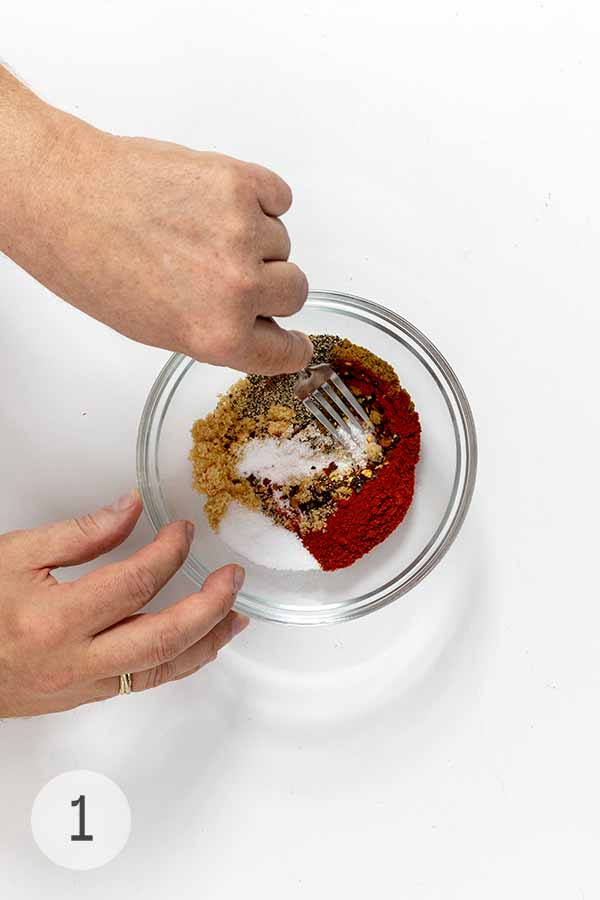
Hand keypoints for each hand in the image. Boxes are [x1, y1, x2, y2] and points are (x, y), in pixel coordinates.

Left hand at [0, 68, 312, 374]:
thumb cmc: (94, 263)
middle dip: (271, 284)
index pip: (286, 352)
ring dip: (255, 237)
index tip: (294, 339)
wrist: (66, 199)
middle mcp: (238, 288)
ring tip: (201, 228)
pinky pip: (279, 197)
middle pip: (296, 290)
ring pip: (283, 241)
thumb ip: (218, 330)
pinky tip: (218, 202)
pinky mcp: (241, 182)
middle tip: (231, 269)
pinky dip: (259, 199)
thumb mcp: (158, 328)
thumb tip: (253, 321)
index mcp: (218, 335)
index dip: (291, 344)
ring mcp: (243, 232)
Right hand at [0, 490, 248, 717]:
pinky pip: (145, 683)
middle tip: (232, 577)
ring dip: (207, 642)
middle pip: (163, 638)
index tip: (182, 531)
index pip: (135, 583)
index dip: (169, 553)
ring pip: (162, 671)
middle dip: (209, 606)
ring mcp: (83, 686)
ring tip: (235, 616)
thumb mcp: (17, 554)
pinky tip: (198, 644)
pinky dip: (180, 662)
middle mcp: (75, 661)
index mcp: (55, 620)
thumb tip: (130, 508)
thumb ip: (80, 533)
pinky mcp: (85, 697)